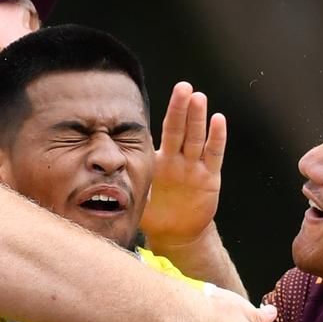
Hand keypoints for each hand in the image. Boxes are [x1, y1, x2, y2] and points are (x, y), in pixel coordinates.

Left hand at [141, 82, 225, 245]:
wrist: (176, 233)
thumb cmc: (154, 214)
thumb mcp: (137, 199)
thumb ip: (128, 186)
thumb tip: (104, 178)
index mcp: (159, 161)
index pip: (162, 133)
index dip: (165, 115)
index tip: (164, 98)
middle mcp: (177, 159)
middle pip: (180, 130)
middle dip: (181, 108)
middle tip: (184, 87)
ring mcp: (194, 167)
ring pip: (196, 138)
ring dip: (197, 118)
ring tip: (199, 98)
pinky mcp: (209, 178)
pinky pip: (213, 155)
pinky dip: (216, 138)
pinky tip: (218, 120)